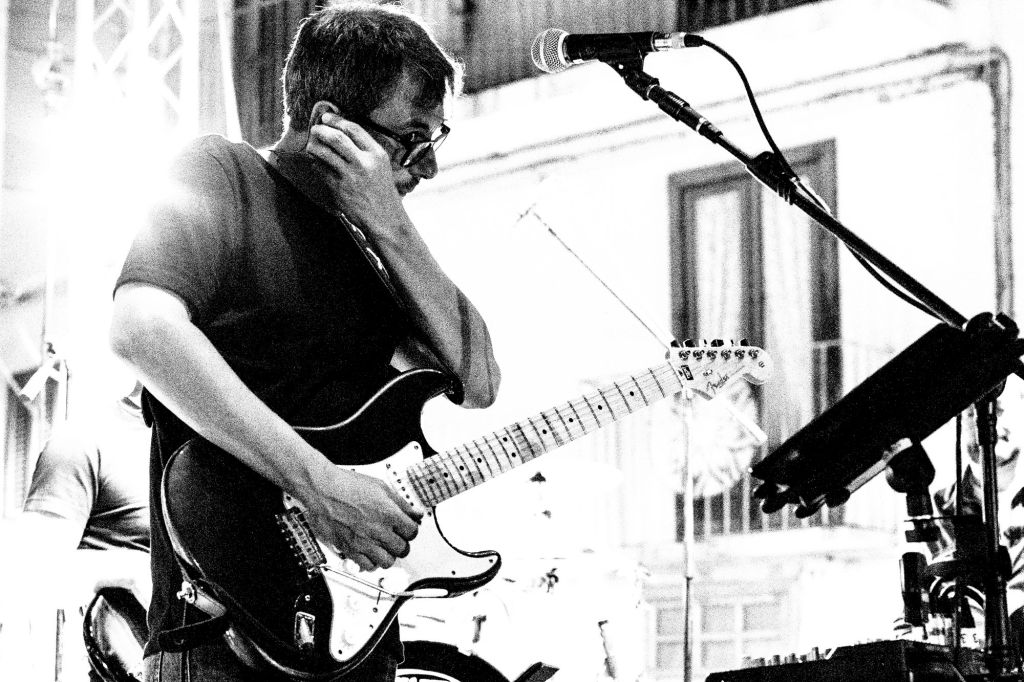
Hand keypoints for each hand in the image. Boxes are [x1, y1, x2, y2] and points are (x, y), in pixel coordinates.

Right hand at [302, 466, 421, 570]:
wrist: (323, 490)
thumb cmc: (347, 485)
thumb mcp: (381, 487)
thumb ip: (401, 503)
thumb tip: (416, 513)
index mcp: (389, 513)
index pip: (413, 532)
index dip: (411, 530)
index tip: (407, 528)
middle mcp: (378, 530)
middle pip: (402, 549)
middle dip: (401, 543)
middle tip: (396, 537)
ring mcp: (363, 542)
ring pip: (388, 562)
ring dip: (388, 555)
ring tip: (384, 547)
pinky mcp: (350, 549)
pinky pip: (368, 566)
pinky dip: (371, 562)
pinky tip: (370, 552)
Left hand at [305, 113, 404, 229]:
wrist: (385, 219)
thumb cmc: (382, 192)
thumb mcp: (381, 166)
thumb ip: (365, 150)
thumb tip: (340, 133)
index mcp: (376, 154)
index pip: (353, 129)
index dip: (337, 120)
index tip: (326, 117)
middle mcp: (363, 163)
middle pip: (336, 138)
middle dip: (321, 130)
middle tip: (315, 128)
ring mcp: (350, 176)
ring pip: (324, 153)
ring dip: (314, 146)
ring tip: (311, 144)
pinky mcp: (338, 189)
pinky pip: (322, 170)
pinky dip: (316, 164)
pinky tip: (317, 162)